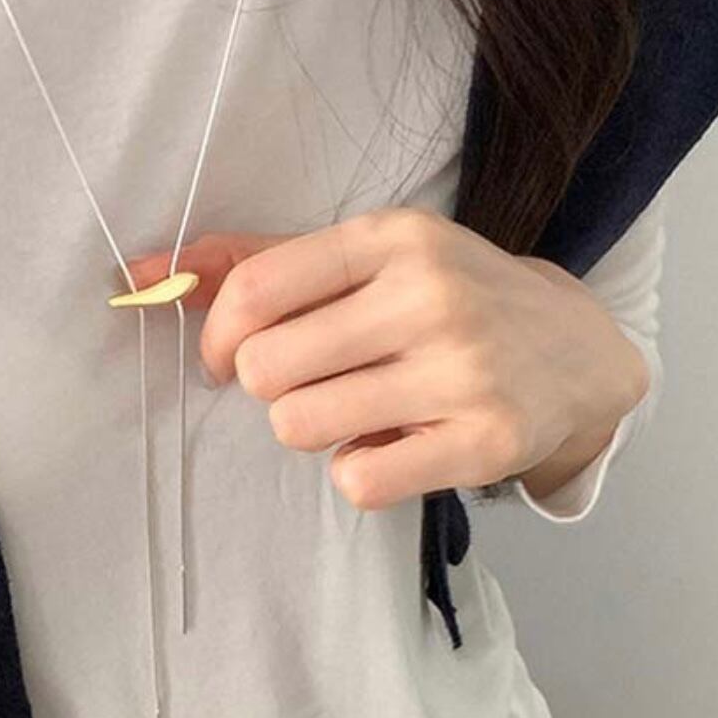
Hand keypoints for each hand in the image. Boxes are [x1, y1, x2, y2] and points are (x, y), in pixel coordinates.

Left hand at [124, 207, 648, 510]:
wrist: (576, 347)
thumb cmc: (447, 294)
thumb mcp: (364, 256)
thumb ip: (257, 260)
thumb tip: (141, 276)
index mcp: (390, 237)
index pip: (254, 290)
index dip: (215, 335)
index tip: (226, 355)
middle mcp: (427, 295)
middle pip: (267, 367)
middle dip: (270, 383)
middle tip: (312, 377)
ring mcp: (461, 371)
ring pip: (299, 426)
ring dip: (309, 425)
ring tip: (355, 405)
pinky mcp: (484, 443)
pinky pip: (357, 481)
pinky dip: (357, 470)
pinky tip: (392, 441)